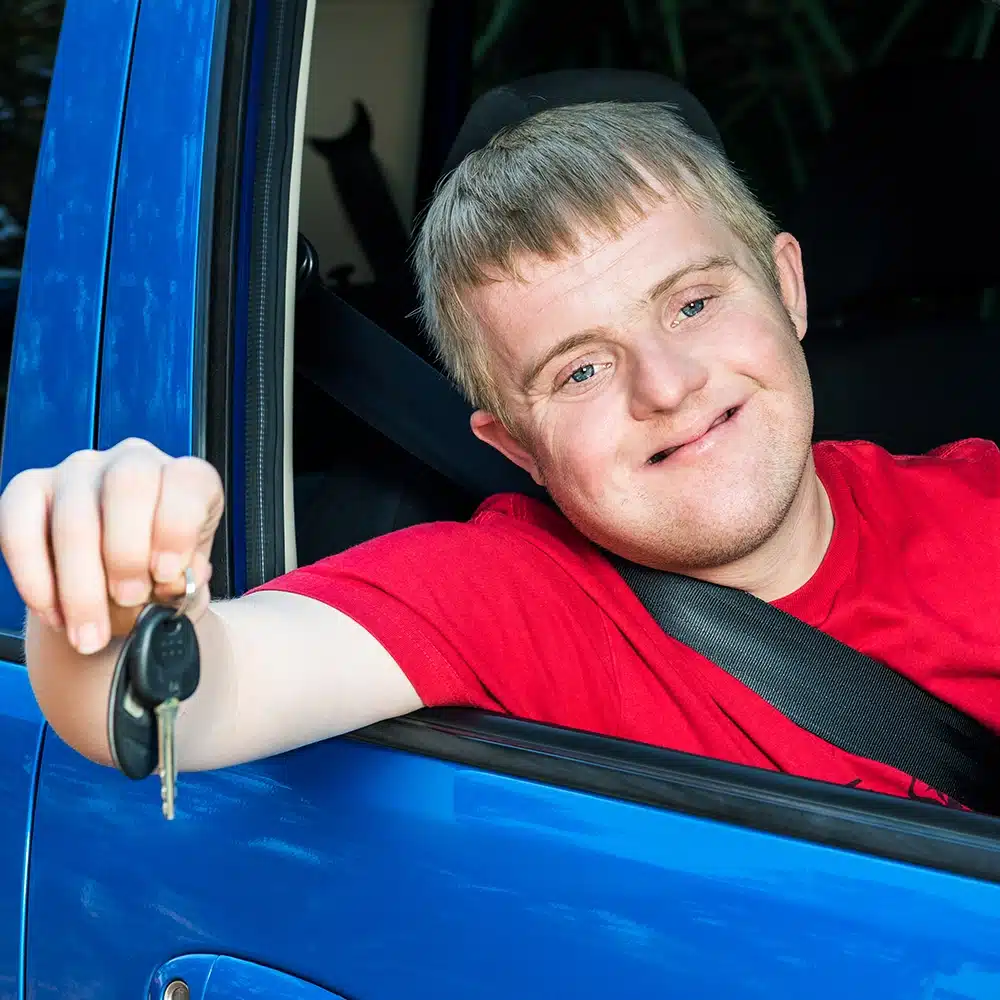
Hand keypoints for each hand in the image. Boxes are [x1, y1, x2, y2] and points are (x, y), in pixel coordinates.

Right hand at [0, 438, 222, 653]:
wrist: (119, 588)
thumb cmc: (159, 577)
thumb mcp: (186, 582)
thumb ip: (187, 584)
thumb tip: (172, 585)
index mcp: (186, 478)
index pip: (186, 481)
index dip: (176, 529)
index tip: (165, 574)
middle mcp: (134, 462)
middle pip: (127, 487)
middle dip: (126, 554)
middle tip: (128, 600)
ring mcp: (80, 471)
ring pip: (74, 517)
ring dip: (80, 585)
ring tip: (89, 632)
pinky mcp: (31, 490)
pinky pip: (20, 528)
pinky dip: (35, 579)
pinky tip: (54, 613)